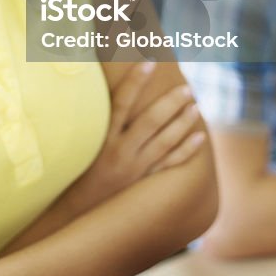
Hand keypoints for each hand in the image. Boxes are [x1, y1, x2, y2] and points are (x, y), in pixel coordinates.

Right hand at [69, 63, 205, 211]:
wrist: (77, 212)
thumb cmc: (75, 170)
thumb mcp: (79, 142)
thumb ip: (92, 114)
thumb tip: (101, 85)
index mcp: (103, 138)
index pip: (120, 103)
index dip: (135, 82)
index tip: (149, 63)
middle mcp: (120, 153)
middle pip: (150, 122)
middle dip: (170, 103)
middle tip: (186, 88)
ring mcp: (135, 169)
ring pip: (164, 142)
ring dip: (182, 123)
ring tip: (195, 105)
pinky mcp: (144, 183)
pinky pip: (170, 164)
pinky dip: (187, 150)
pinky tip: (200, 137)